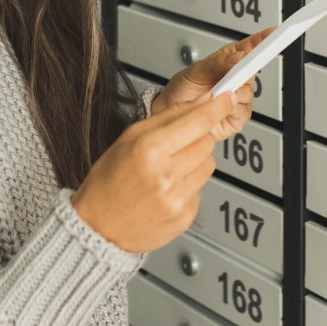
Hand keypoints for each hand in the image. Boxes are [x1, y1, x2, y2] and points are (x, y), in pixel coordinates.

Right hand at [71, 88, 237, 252]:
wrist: (98, 228)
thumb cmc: (108, 182)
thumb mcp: (129, 138)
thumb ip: (167, 117)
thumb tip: (199, 102)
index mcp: (149, 150)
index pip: (199, 121)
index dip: (218, 106)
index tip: (228, 97)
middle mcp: (166, 175)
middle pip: (207, 141)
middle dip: (197, 136)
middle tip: (176, 142)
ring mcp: (178, 199)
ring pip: (209, 165)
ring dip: (195, 161)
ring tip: (169, 168)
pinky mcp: (185, 217)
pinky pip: (201, 188)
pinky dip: (189, 184)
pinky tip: (168, 188)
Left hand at [151, 26, 273, 140]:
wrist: (172, 113)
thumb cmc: (182, 89)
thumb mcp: (195, 71)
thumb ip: (217, 63)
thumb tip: (237, 57)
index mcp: (229, 59)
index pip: (251, 46)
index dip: (264, 39)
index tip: (274, 33)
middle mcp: (238, 77)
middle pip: (254, 69)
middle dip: (244, 71)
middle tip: (231, 74)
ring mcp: (240, 95)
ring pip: (249, 91)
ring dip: (233, 92)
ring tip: (214, 93)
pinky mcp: (239, 114)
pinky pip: (244, 110)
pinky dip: (232, 108)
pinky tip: (220, 106)